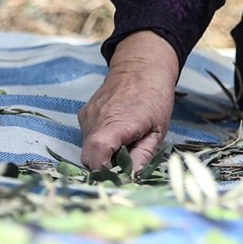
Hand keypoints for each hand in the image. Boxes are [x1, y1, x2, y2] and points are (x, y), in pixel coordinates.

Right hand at [78, 31, 179, 169]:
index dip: (104, 172)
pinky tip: (116, 130)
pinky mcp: (84, 113)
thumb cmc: (155, 97)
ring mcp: (87, 116)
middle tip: (125, 160)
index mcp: (116, 124)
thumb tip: (131, 178)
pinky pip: (87, 136)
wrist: (141, 66)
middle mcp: (95, 121)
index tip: (119, 174)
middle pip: (88, 158)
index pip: (96, 157)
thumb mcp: (158, 130)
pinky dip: (99, 140)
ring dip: (102, 153)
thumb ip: (143, 156)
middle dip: (104, 166)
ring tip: (123, 142)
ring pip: (87, 148)